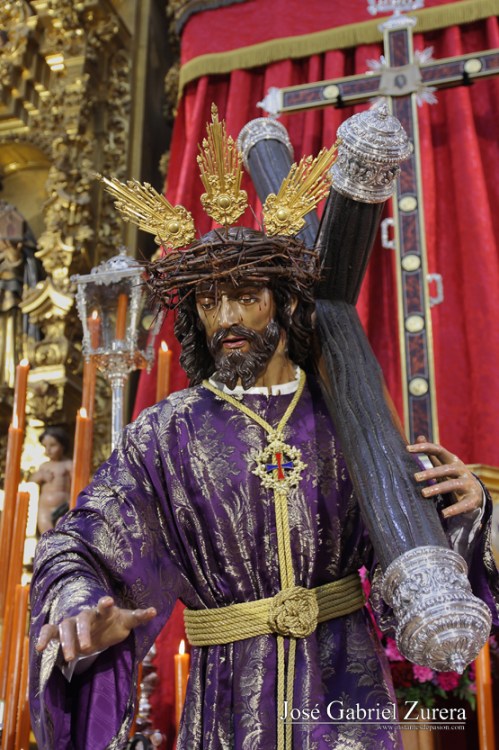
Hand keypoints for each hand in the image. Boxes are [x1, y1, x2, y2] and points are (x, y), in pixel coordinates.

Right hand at [35, 595, 156, 661]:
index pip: (104, 606)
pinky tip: (39, 648)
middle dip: (82, 632)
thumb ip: (138, 616)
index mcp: (103, 611)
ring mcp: (73, 623)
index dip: (105, 603)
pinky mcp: (61, 632)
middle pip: (82, 619)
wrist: (98, 629)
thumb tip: (154, 610)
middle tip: (86, 647)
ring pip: (65, 627)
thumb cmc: (113, 624)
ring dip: (66, 642)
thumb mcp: (126, 621)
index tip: (108, 601)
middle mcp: (86, 615)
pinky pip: (50, 631)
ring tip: (71, 658)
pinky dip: (44, 637)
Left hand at [407, 435, 482, 517]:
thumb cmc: (453, 476)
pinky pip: (463, 504)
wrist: (475, 492)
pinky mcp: (472, 499)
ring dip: (438, 488)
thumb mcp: (444, 464)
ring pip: (453, 485)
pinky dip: (454, 509)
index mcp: (452, 460)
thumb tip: (419, 436)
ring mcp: (468, 484)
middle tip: (415, 477)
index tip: (407, 448)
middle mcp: (461, 470)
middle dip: (431, 472)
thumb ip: (432, 453)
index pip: (438, 449)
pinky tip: (443, 514)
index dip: (423, 447)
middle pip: (446, 469)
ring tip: (423, 493)